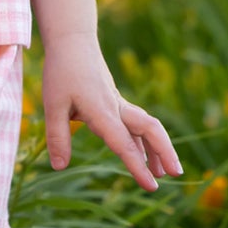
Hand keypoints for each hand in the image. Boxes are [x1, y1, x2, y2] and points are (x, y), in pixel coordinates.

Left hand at [41, 33, 182, 192]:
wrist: (72, 40)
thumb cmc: (61, 71)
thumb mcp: (52, 104)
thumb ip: (56, 136)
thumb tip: (60, 167)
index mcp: (102, 111)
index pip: (124, 144)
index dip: (138, 167)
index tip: (151, 187)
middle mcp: (116, 108)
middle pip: (150, 129)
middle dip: (165, 151)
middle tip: (176, 175)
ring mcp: (119, 103)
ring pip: (147, 126)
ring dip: (158, 147)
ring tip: (164, 172)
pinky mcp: (116, 101)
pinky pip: (135, 123)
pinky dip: (143, 140)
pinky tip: (144, 154)